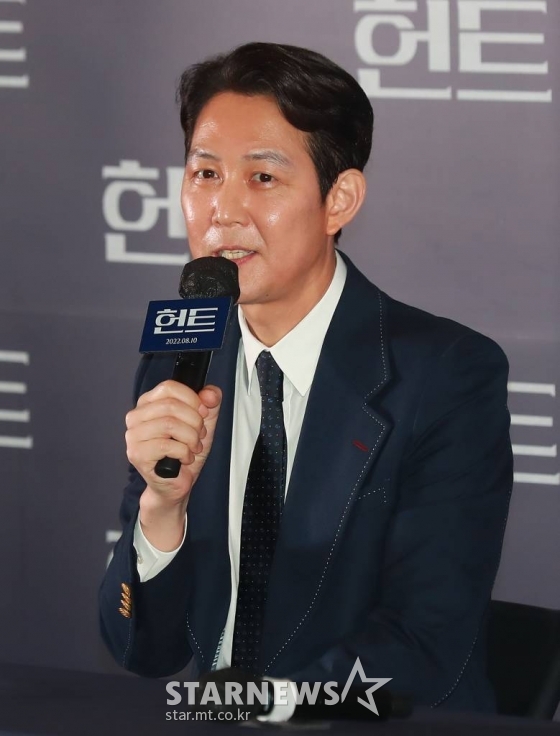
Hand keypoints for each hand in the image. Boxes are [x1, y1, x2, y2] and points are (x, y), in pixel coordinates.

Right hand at [125, 380, 221, 548]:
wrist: (176, 483)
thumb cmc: (184, 452)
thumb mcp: (203, 423)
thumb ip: (210, 404)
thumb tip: (209, 393)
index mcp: (149, 403)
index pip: (169, 387)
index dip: (192, 399)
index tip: (203, 413)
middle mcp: (136, 416)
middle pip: (171, 405)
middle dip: (194, 421)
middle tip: (199, 435)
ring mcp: (133, 436)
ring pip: (169, 424)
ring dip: (191, 438)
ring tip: (193, 448)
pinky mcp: (137, 454)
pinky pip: (167, 445)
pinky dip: (184, 453)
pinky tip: (184, 458)